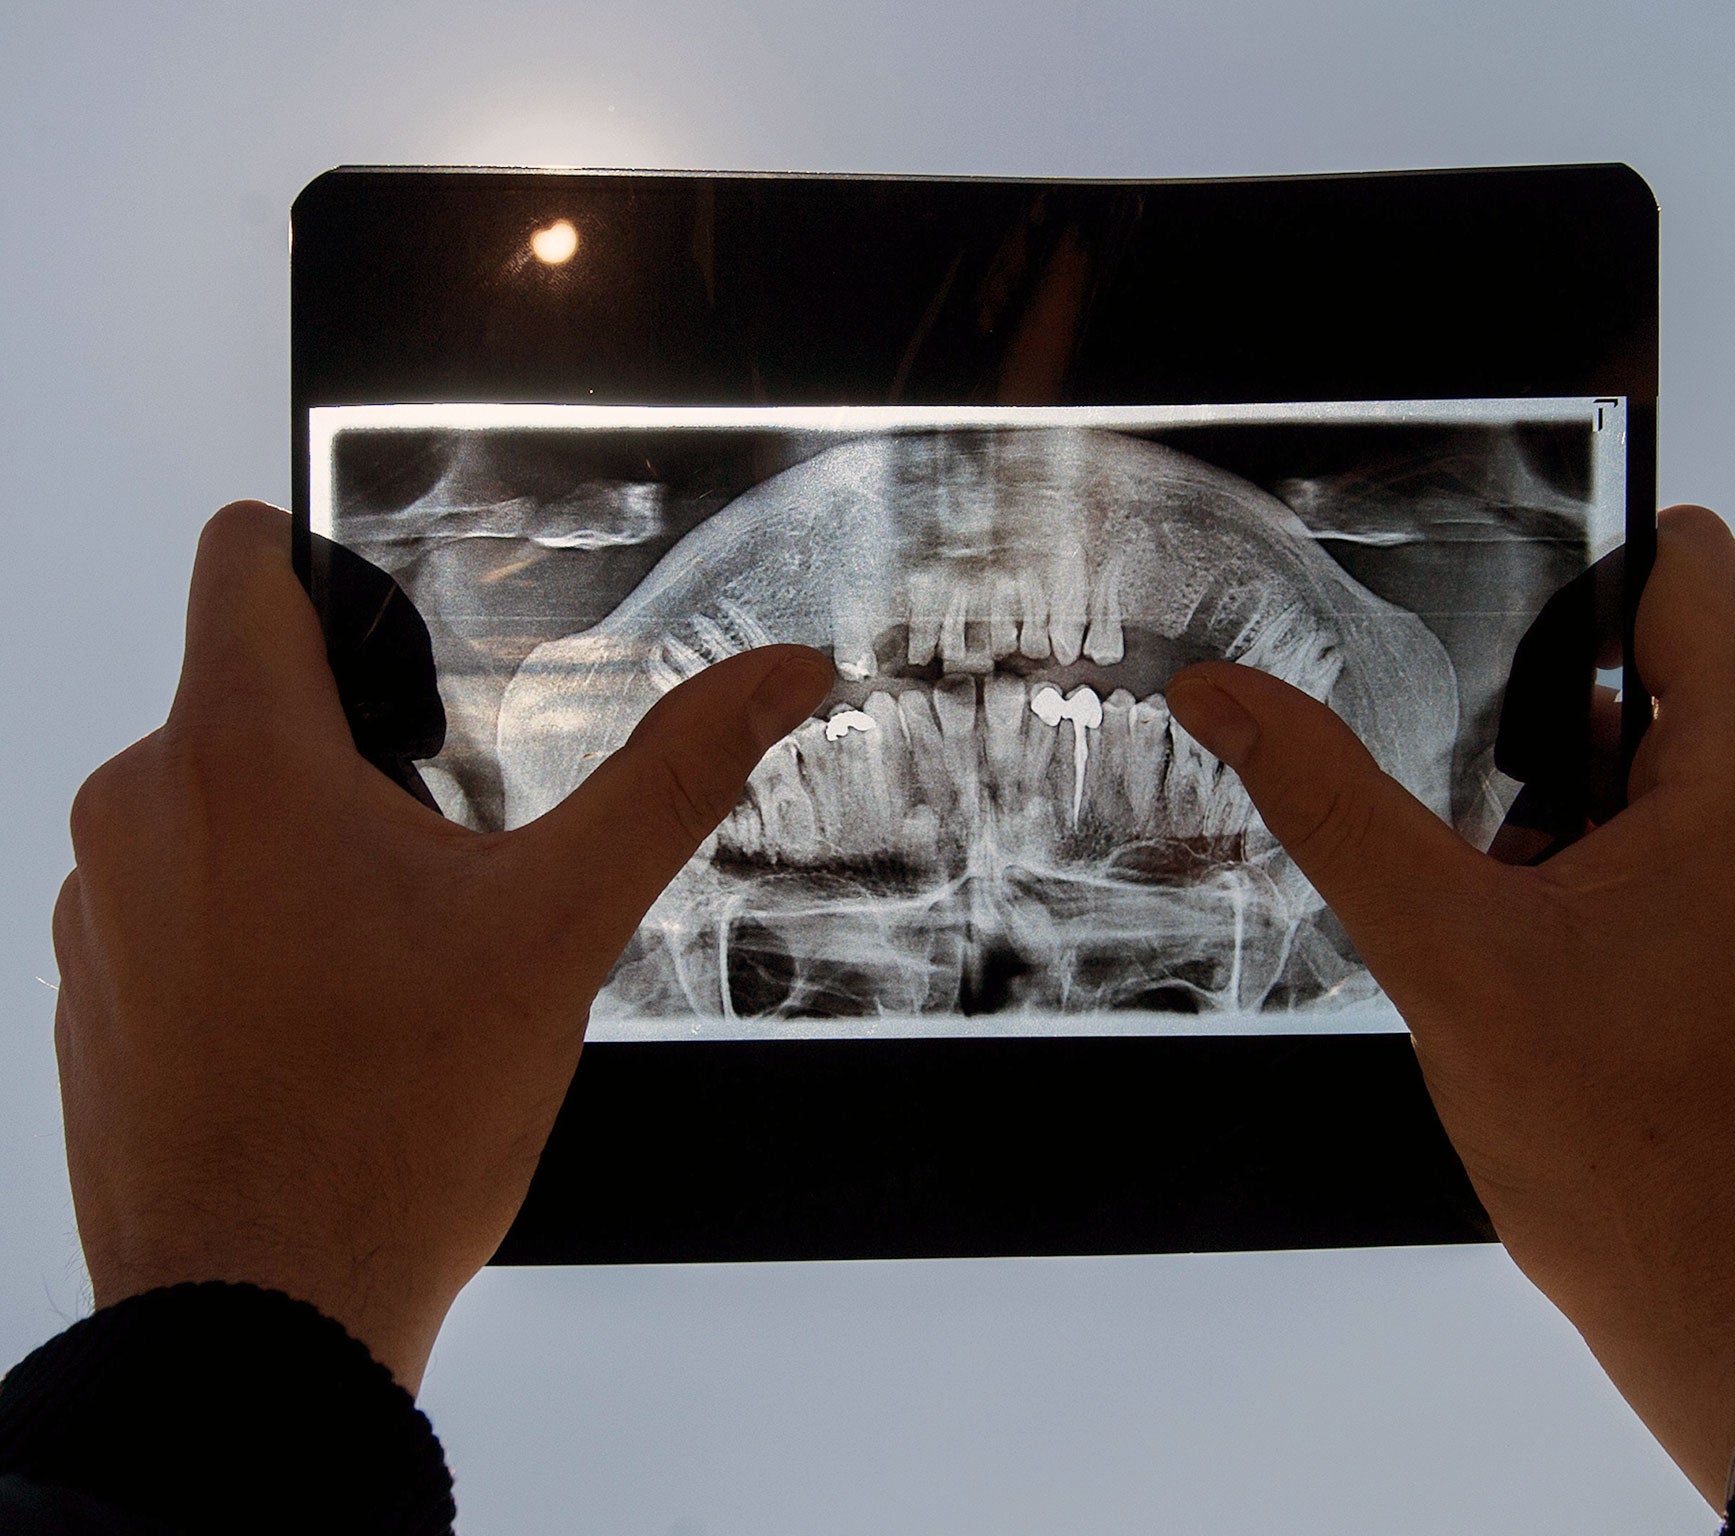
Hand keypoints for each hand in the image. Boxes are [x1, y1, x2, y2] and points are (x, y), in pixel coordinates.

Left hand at [52, 503, 831, 1392]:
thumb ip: (675, 775)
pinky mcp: (84, 991)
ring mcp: (94, 907)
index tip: (404, 665)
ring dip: (298, 849)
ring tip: (382, 965)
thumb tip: (780, 674)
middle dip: (354, 754)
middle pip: (250, 699)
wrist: (265, 1312)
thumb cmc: (395, 1125)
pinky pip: (169, 903)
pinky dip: (244, 930)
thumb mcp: (564, 927)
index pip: (242, 560)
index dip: (330, 575)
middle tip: (438, 874)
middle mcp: (137, 810)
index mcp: (242, 760)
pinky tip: (319, 1023)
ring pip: (212, 808)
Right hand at [1166, 505, 1734, 1505]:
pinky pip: (1725, 858)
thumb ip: (1329, 800)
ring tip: (1528, 933)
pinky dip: (1639, 888)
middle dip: (1555, 739)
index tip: (1488, 648)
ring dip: (1590, 826)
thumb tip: (1227, 696)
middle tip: (1483, 840)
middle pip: (1672, 678)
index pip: (1685, 564)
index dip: (1573, 574)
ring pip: (1689, 779)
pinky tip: (1579, 984)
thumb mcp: (1444, 953)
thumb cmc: (1633, 1154)